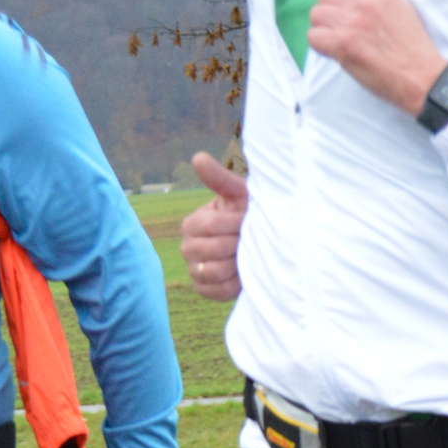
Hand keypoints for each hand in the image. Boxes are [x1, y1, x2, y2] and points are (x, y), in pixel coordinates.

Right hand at [181, 153, 246, 301]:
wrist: (261, 243)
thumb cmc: (248, 214)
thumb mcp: (238, 194)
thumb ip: (219, 178)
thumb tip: (197, 157)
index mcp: (192, 224)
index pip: (211, 225)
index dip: (235, 224)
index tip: (249, 219)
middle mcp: (187, 247)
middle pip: (212, 250)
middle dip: (238, 244)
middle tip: (249, 239)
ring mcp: (193, 270)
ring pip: (213, 272)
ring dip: (236, 264)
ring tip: (246, 255)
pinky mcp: (203, 289)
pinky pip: (217, 291)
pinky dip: (233, 284)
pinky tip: (242, 273)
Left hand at [306, 0, 445, 116]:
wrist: (419, 74)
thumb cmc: (410, 41)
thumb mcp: (399, 3)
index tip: (350, 10)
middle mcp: (363, 0)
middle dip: (331, 12)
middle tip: (343, 28)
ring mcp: (351, 21)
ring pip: (316, 15)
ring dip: (323, 28)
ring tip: (338, 39)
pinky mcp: (343, 44)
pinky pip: (314, 36)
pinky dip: (321, 46)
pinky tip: (335, 51)